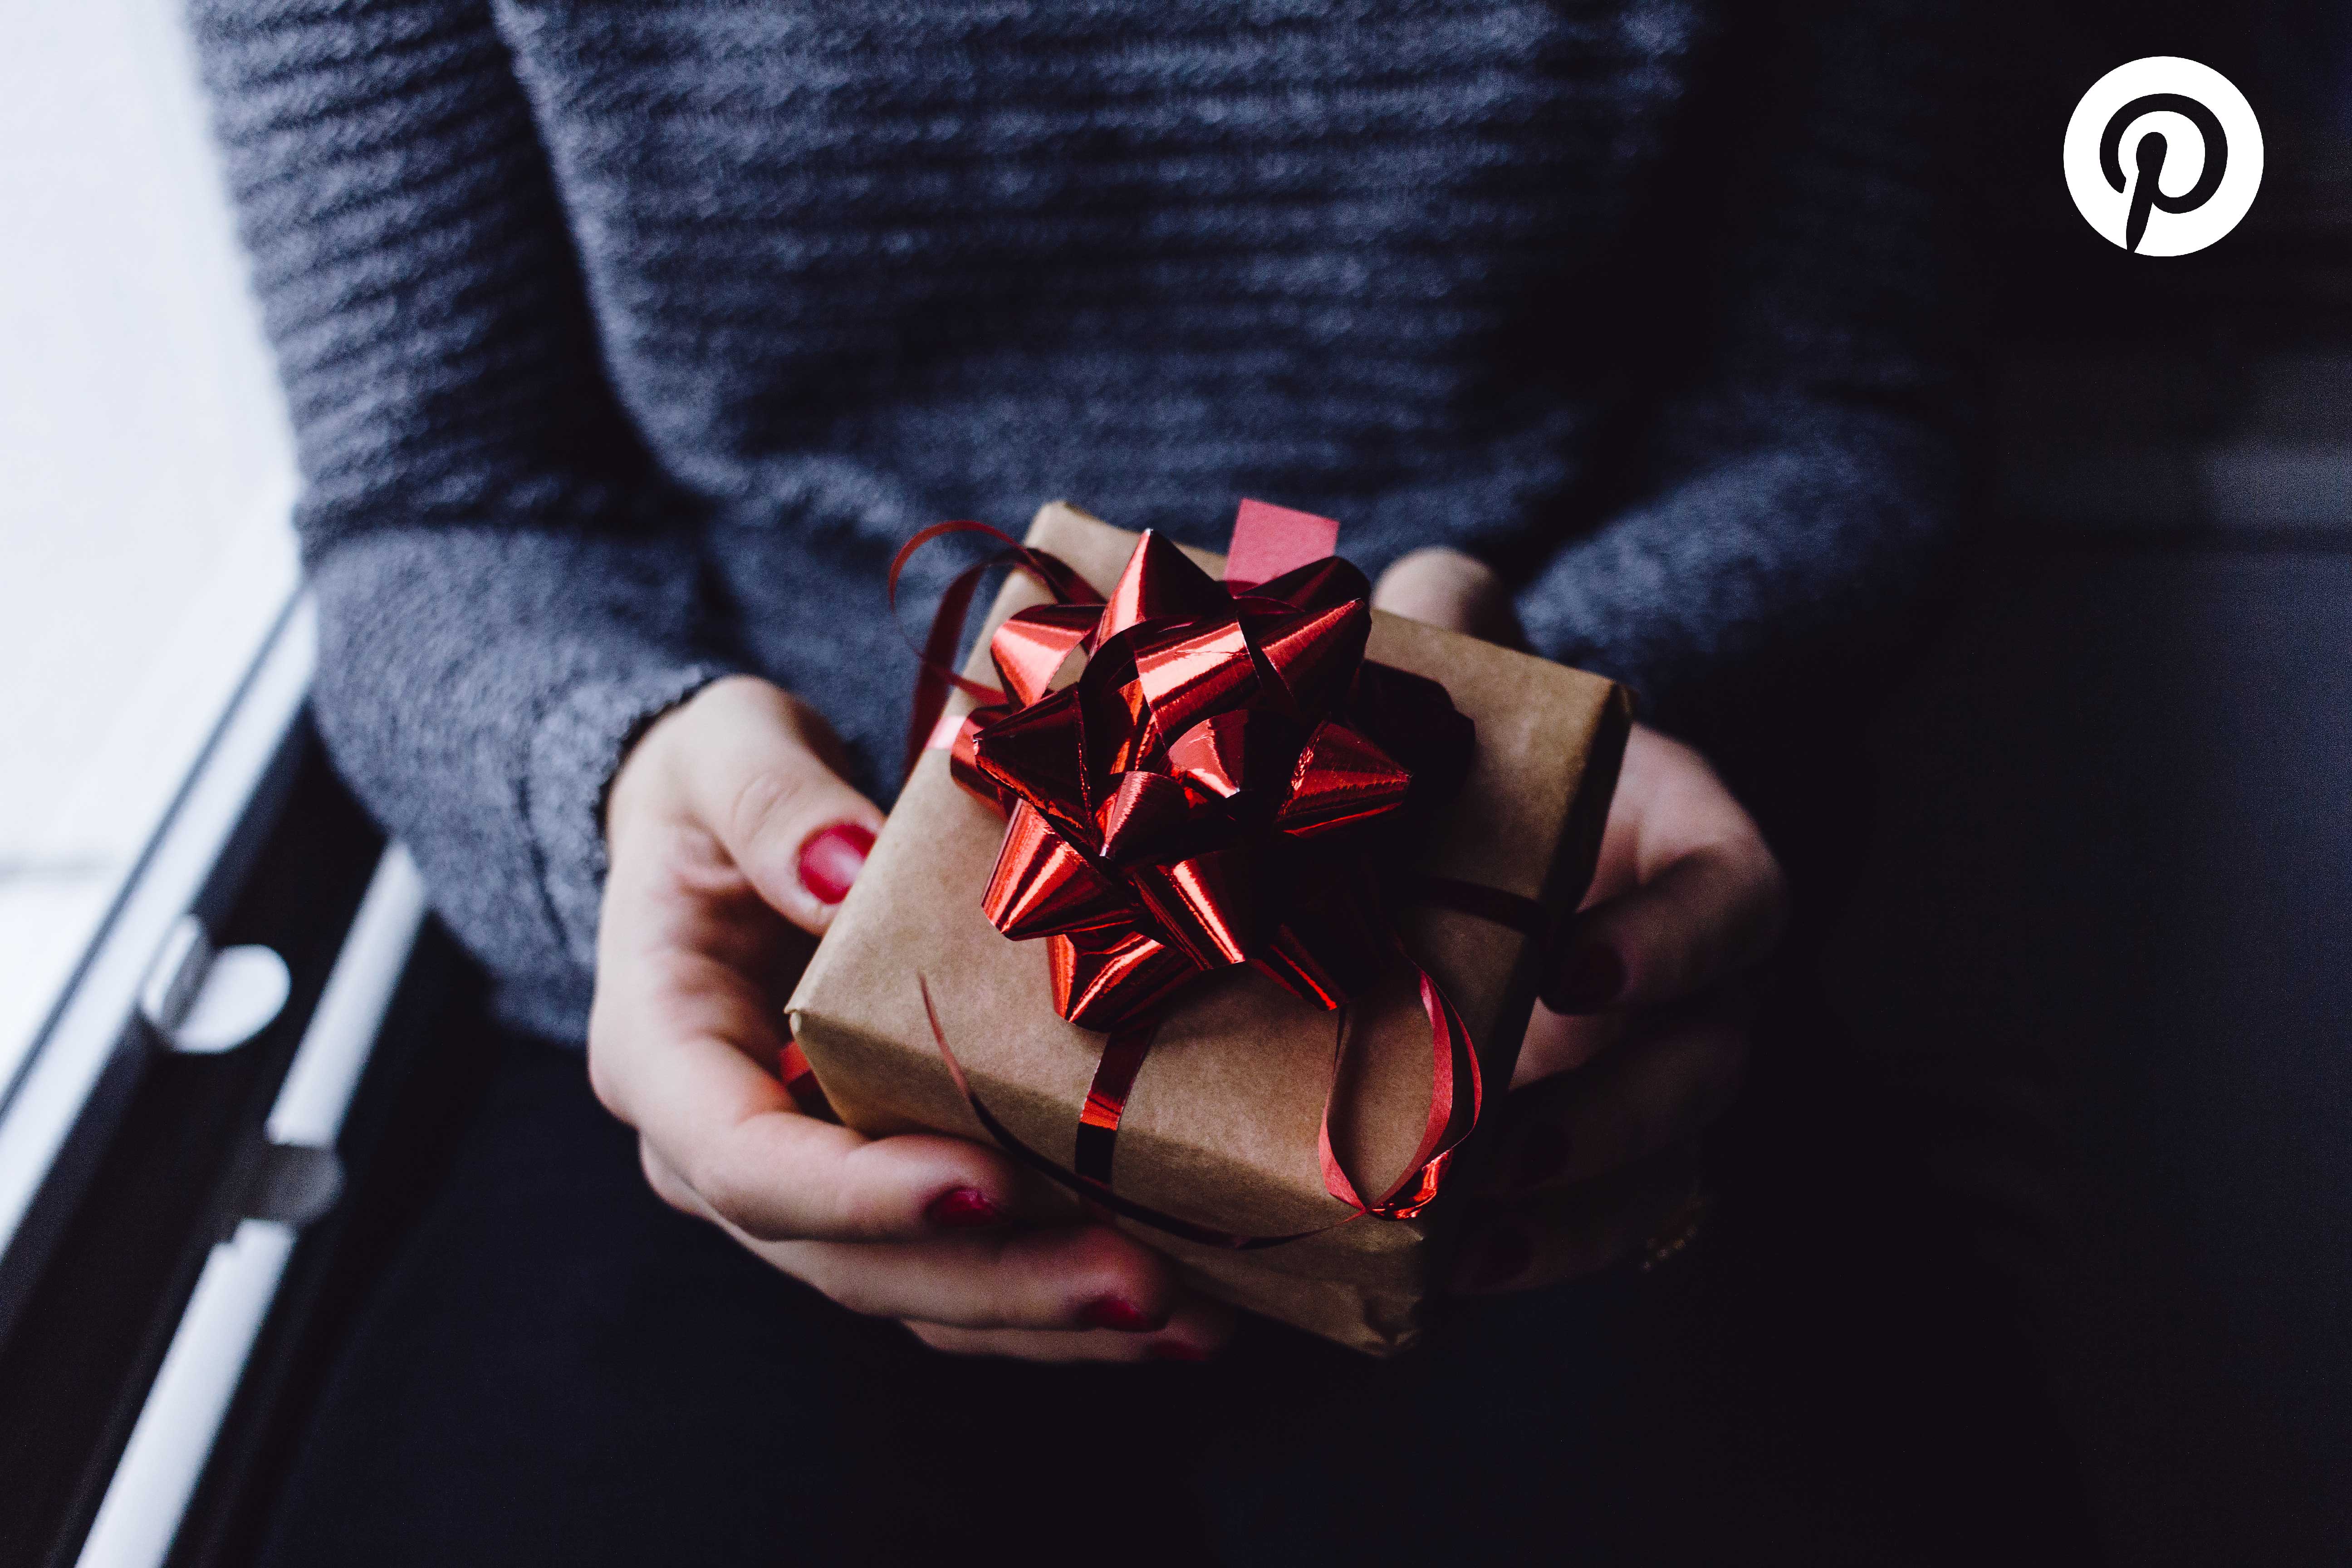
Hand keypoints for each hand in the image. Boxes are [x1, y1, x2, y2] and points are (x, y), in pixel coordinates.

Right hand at [589, 675, 1233, 1359]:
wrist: (726, 829)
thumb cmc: (718, 787)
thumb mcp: (722, 752)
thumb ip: (770, 803)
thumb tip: (843, 868)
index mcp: (661, 1054)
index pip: (743, 1160)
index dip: (858, 1193)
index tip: (987, 1184)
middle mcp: (719, 1152)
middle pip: (847, 1261)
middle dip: (999, 1282)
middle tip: (1139, 1285)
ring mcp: (804, 1186)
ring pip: (916, 1293)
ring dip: (1050, 1317)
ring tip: (1187, 1318)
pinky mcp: (882, 1188)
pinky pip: (963, 1269)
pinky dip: (1059, 1299)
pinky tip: (1177, 1304)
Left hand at [1372, 549, 1785, 1291]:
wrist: (1457, 849)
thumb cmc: (1481, 759)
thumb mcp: (1472, 687)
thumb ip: (1457, 626)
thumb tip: (1422, 588)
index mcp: (1693, 849)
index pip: (1737, 899)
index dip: (1674, 942)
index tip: (1574, 970)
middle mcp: (1699, 976)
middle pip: (1709, 1059)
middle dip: (1616, 1110)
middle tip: (1502, 1136)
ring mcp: (1658, 1073)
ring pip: (1668, 1162)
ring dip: (1578, 1208)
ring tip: (1470, 1232)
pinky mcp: (1601, 1151)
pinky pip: (1605, 1223)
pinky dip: (1541, 1254)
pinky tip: (1451, 1275)